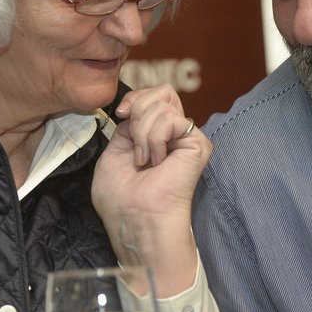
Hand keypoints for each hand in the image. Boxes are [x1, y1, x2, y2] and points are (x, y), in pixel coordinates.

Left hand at [92, 85, 208, 294]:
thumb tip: (132, 108)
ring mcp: (188, 138)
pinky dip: (154, 139)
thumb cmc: (121, 199)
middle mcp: (175, 135)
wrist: (135, 219)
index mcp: (156, 136)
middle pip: (162, 92)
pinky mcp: (198, 144)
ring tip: (146, 162)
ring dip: (142, 134)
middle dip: (137, 113)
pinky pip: (171, 119)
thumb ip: (126, 127)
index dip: (133, 98)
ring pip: (162, 105)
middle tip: (135, 147)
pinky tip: (157, 161)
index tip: (120, 115)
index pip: (152, 96)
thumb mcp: (113, 152)